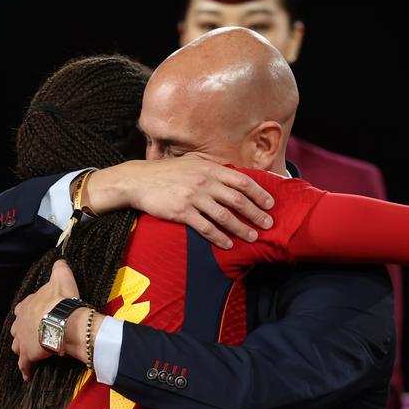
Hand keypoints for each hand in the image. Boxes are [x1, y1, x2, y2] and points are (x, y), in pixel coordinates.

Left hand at [10, 260, 79, 379]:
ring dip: (22, 349)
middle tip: (33, 334)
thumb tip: (60, 260)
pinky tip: (28, 375)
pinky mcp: (28, 355)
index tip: (35, 315)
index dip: (28, 312)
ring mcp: (22, 340)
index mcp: (26, 306)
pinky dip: (25, 369)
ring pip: (17, 346)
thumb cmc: (62, 300)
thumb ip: (59, 269)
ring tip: (29, 353)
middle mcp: (19, 323)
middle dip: (22, 331)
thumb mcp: (61, 278)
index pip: (22, 308)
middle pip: (17, 328)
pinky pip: (24, 365)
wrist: (64, 322)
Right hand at [84, 155, 274, 248]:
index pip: (241, 180)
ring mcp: (193, 197)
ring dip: (241, 228)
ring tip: (253, 237)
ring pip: (224, 215)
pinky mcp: (181, 212)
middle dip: (256, 213)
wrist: (138, 181)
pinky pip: (205, 227)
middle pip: (237, 199)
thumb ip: (212, 170)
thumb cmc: (166, 173)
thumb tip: (234, 178)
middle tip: (268, 224)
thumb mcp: (192, 164)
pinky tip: (227, 244)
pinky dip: (218, 237)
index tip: (270, 204)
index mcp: (209, 168)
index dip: (259, 193)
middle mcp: (204, 181)